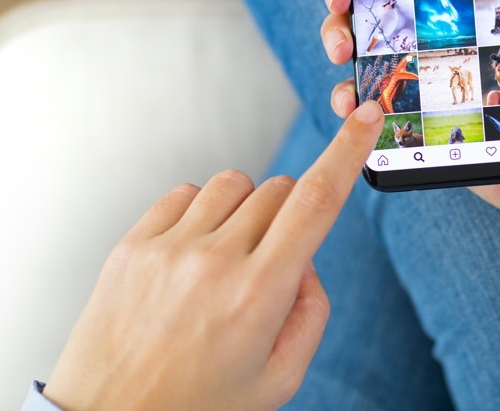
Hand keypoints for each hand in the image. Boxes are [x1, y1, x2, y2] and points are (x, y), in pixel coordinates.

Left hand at [42, 102, 384, 410]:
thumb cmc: (195, 407)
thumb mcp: (279, 378)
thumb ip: (311, 311)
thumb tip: (304, 259)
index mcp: (258, 295)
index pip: (317, 201)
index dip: (348, 150)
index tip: (367, 117)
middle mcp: (214, 262)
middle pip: (281, 189)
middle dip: (291, 215)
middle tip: (269, 265)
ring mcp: (168, 249)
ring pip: (235, 183)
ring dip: (246, 211)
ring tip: (226, 261)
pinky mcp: (132, 245)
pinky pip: (185, 194)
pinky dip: (201, 214)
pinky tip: (192, 257)